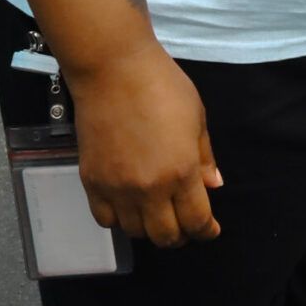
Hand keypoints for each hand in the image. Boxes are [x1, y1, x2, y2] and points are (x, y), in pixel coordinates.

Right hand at [62, 44, 223, 246]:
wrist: (113, 68)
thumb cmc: (161, 84)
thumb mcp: (196, 116)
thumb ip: (204, 156)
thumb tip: (213, 185)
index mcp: (182, 171)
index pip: (196, 222)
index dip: (206, 231)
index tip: (210, 229)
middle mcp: (150, 188)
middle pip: (166, 236)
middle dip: (180, 235)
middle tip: (184, 224)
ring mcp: (118, 188)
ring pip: (135, 232)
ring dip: (149, 229)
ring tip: (156, 214)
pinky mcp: (92, 182)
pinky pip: (105, 219)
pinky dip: (119, 220)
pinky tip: (127, 207)